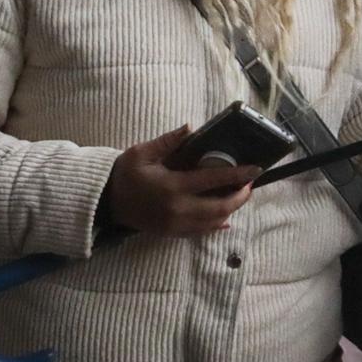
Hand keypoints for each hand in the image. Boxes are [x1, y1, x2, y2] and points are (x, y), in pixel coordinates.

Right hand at [104, 126, 259, 239]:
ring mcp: (175, 224)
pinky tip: (225, 217)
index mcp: (173, 186)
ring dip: (231, 210)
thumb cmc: (124, 174)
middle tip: (249, 185)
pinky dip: (216, 224)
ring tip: (239, 196)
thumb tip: (190, 128)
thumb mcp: (142, 153)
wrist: (106, 202)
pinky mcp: (172, 233)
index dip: (238, 175)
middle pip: (220, 206)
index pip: (214, 180)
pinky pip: (200, 232)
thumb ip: (168, 141)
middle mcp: (178, 208)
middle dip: (240, 197)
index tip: (256, 170)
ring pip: (213, 221)